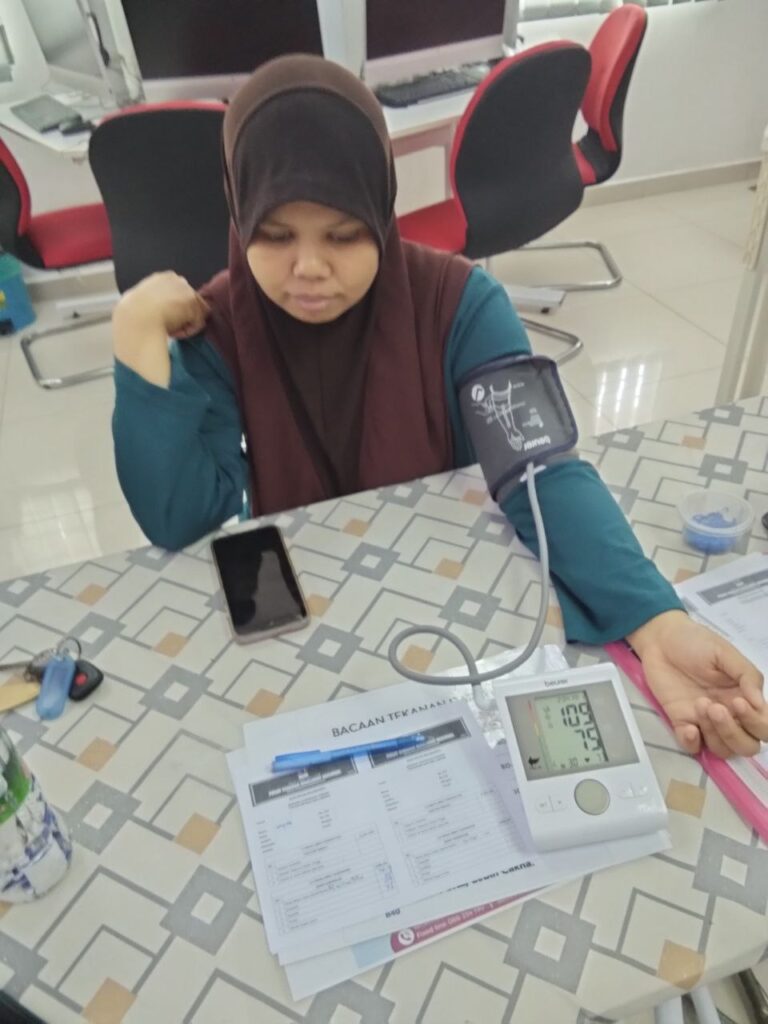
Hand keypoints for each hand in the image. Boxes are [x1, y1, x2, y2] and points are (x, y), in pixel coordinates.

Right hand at [113, 271, 208, 339]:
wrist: (136, 318)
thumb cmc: (133, 314)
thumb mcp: (141, 301)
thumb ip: (154, 301)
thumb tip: (156, 310)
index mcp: (163, 277)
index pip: (178, 293)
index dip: (174, 308)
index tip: (165, 318)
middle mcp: (177, 280)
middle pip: (189, 302)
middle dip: (183, 315)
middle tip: (169, 326)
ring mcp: (187, 290)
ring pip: (194, 313)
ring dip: (184, 324)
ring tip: (170, 330)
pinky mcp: (193, 304)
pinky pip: (197, 323)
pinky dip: (188, 331)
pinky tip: (174, 332)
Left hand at [627, 610, 766, 757]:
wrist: (661, 639)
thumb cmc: (696, 642)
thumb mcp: (725, 653)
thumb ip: (747, 676)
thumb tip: (759, 703)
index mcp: (744, 697)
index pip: (763, 726)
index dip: (756, 723)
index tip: (738, 702)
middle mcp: (729, 714)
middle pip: (746, 745)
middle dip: (734, 733)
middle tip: (715, 707)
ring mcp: (704, 721)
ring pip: (722, 749)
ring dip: (714, 734)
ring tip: (699, 704)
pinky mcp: (681, 722)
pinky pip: (692, 747)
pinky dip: (692, 743)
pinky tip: (688, 727)